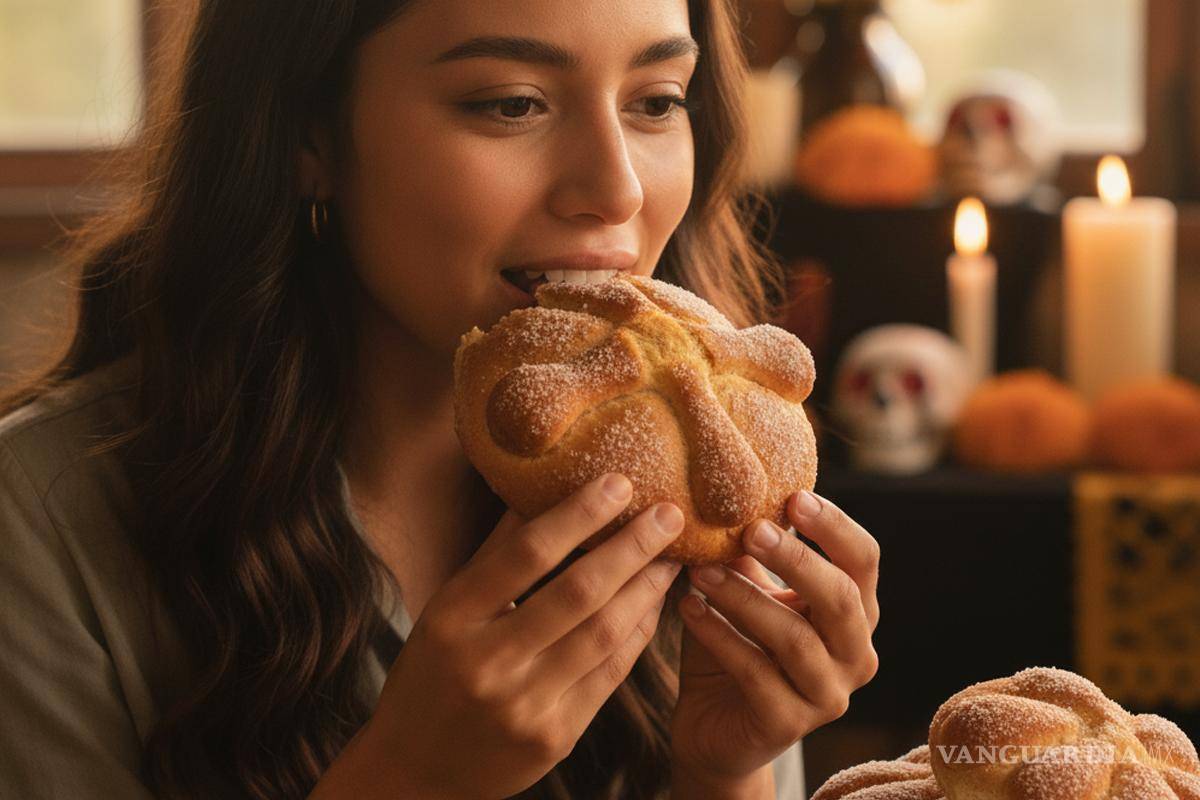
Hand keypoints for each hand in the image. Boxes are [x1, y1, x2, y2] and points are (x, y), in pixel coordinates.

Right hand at [317, 472, 683, 799]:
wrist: (415, 771)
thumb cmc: (432, 674)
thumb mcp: (445, 610)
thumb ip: (495, 557)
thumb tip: (540, 488)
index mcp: (453, 618)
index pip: (526, 554)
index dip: (578, 515)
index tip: (619, 483)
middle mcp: (488, 662)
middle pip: (578, 592)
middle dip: (632, 547)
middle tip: (670, 514)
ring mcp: (525, 705)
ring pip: (605, 634)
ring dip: (647, 589)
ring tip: (671, 556)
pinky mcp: (555, 737)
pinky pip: (610, 674)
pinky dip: (637, 633)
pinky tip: (654, 604)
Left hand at [668, 490, 879, 786]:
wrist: (712, 728)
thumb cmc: (734, 644)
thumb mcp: (746, 590)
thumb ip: (750, 551)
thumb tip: (730, 484)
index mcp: (855, 612)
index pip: (863, 560)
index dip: (834, 526)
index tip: (794, 496)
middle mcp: (856, 654)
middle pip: (840, 598)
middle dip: (795, 559)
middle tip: (751, 529)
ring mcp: (828, 695)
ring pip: (794, 638)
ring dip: (743, 597)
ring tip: (700, 569)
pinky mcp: (789, 725)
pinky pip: (755, 674)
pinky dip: (718, 636)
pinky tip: (687, 608)